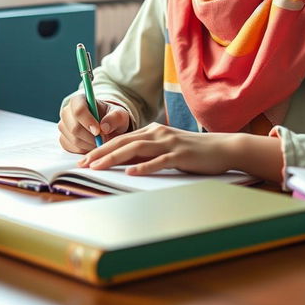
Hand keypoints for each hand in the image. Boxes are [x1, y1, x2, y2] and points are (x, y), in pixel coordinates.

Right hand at [58, 94, 130, 153]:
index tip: (98, 131)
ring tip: (100, 141)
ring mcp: (63, 126)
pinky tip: (92, 145)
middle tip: (103, 139)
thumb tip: (104, 127)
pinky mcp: (63, 139)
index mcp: (79, 100)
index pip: (78, 109)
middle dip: (91, 137)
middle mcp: (67, 111)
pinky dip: (84, 150)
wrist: (106, 127)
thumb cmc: (112, 118)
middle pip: (74, 127)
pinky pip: (71, 148)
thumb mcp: (120, 115)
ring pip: (73, 140)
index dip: (87, 121)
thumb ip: (115, 118)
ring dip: (89, 144)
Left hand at [78, 122, 239, 175]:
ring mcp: (169, 143)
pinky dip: (144, 166)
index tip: (85, 159)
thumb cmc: (193, 151)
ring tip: (98, 167)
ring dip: (114, 158)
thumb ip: (147, 152)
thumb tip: (123, 162)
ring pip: (136, 149)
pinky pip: (159, 161)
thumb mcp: (166, 149)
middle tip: (82, 164)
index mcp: (153, 131)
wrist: (222, 148)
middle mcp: (158, 133)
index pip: (121, 139)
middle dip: (100, 153)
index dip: (101, 148)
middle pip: (123, 142)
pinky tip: (131, 172)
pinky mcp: (180, 155)